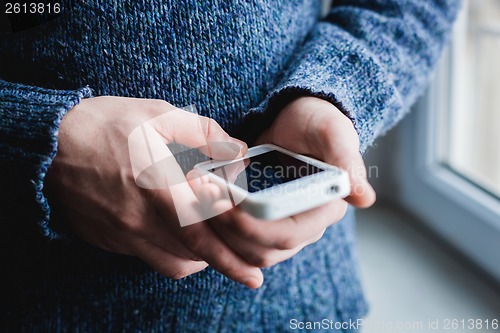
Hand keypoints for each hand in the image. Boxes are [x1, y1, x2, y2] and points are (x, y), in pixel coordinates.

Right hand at [45, 96, 263, 287]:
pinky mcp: (110, 239)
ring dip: (200, 259)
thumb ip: (203, 132)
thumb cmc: (105, 125)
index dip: (232, 253)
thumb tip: (237, 151)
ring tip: (218, 249)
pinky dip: (173, 256)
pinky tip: (183, 242)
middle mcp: (139, 218)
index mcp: (156, 184)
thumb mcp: (157, 115)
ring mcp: (122, 233)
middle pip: (192, 254)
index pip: (203, 231)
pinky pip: (149, 259)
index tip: (253, 270)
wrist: (48, 145)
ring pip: (172, 262)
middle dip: (224, 263)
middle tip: (247, 267)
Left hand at [194, 97, 374, 271]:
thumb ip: (346, 159)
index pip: (289, 234)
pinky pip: (236, 241)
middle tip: (205, 197)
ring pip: (247, 252)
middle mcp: (304, 226)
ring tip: (199, 199)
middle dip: (230, 229)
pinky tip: (201, 206)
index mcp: (325, 209)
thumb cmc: (316, 122)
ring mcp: (280, 228)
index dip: (256, 226)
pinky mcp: (260, 224)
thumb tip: (363, 197)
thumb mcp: (332, 132)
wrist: (294, 120)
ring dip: (219, 232)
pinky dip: (217, 229)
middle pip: (264, 251)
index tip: (228, 202)